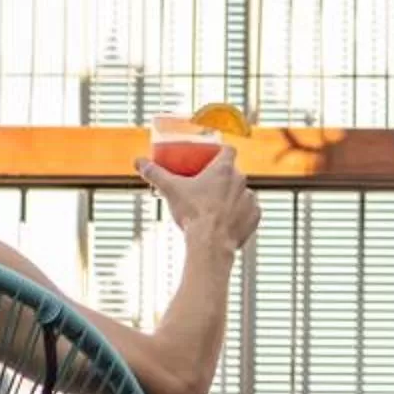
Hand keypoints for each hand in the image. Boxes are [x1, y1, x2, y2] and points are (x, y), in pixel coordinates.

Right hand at [137, 146, 260, 253]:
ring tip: (215, 207)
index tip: (210, 157)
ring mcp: (250, 199)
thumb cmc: (193, 214)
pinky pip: (249, 211)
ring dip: (231, 197)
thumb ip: (154, 173)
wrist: (210, 243)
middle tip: (205, 187)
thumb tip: (139, 162)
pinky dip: (240, 214)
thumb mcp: (170, 189)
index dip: (219, 152)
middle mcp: (241, 181)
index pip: (228, 149)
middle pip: (233, 173)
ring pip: (241, 193)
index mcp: (224, 169)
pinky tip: (228, 220)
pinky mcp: (255, 217)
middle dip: (221, 178)